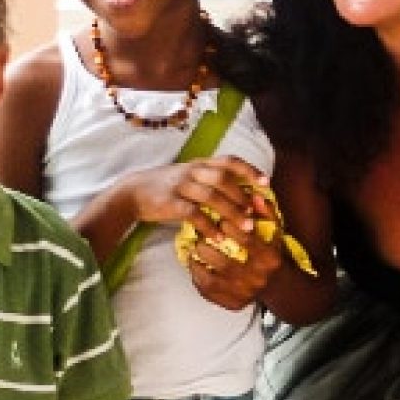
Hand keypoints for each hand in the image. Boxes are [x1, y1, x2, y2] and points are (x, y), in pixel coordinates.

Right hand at [124, 156, 261, 230]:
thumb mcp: (191, 177)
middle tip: (255, 213)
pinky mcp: (170, 202)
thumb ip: (213, 182)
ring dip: (231, 213)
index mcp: (200, 164)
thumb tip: (245, 196)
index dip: (249, 170)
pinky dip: (209, 226)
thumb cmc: (168, 187)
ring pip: (211, 196)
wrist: (132, 193)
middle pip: (223, 179)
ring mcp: (180, 186)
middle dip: (242, 196)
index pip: (228, 161)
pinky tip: (219, 238)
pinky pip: (193, 214)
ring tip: (245, 228)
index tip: (266, 182)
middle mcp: (191, 171)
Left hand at [176, 160, 286, 309]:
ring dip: (202, 261)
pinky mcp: (233, 303)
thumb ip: (265, 213)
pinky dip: (197, 276)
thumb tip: (255, 195)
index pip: (249, 243)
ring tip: (195, 247)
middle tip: (200, 235)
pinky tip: (194, 263)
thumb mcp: (274, 232)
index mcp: (271, 260)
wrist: (278, 286)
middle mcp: (259, 280)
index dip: (233, 229)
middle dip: (210, 248)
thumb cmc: (271, 253)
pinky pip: (208, 291)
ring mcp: (245, 294)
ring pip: (215, 279)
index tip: (222, 221)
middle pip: (229, 264)